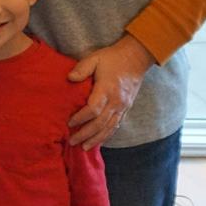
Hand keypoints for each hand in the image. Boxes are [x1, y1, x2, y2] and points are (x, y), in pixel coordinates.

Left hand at [67, 34, 152, 148]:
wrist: (136, 58)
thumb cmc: (112, 58)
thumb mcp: (95, 58)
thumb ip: (82, 68)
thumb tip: (70, 78)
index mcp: (107, 89)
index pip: (93, 109)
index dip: (80, 118)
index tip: (69, 123)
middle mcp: (116, 101)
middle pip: (100, 123)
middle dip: (85, 134)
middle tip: (72, 141)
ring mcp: (123, 106)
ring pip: (109, 127)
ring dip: (96, 139)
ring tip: (84, 148)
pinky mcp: (126, 108)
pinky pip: (116, 125)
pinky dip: (107, 135)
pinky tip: (99, 142)